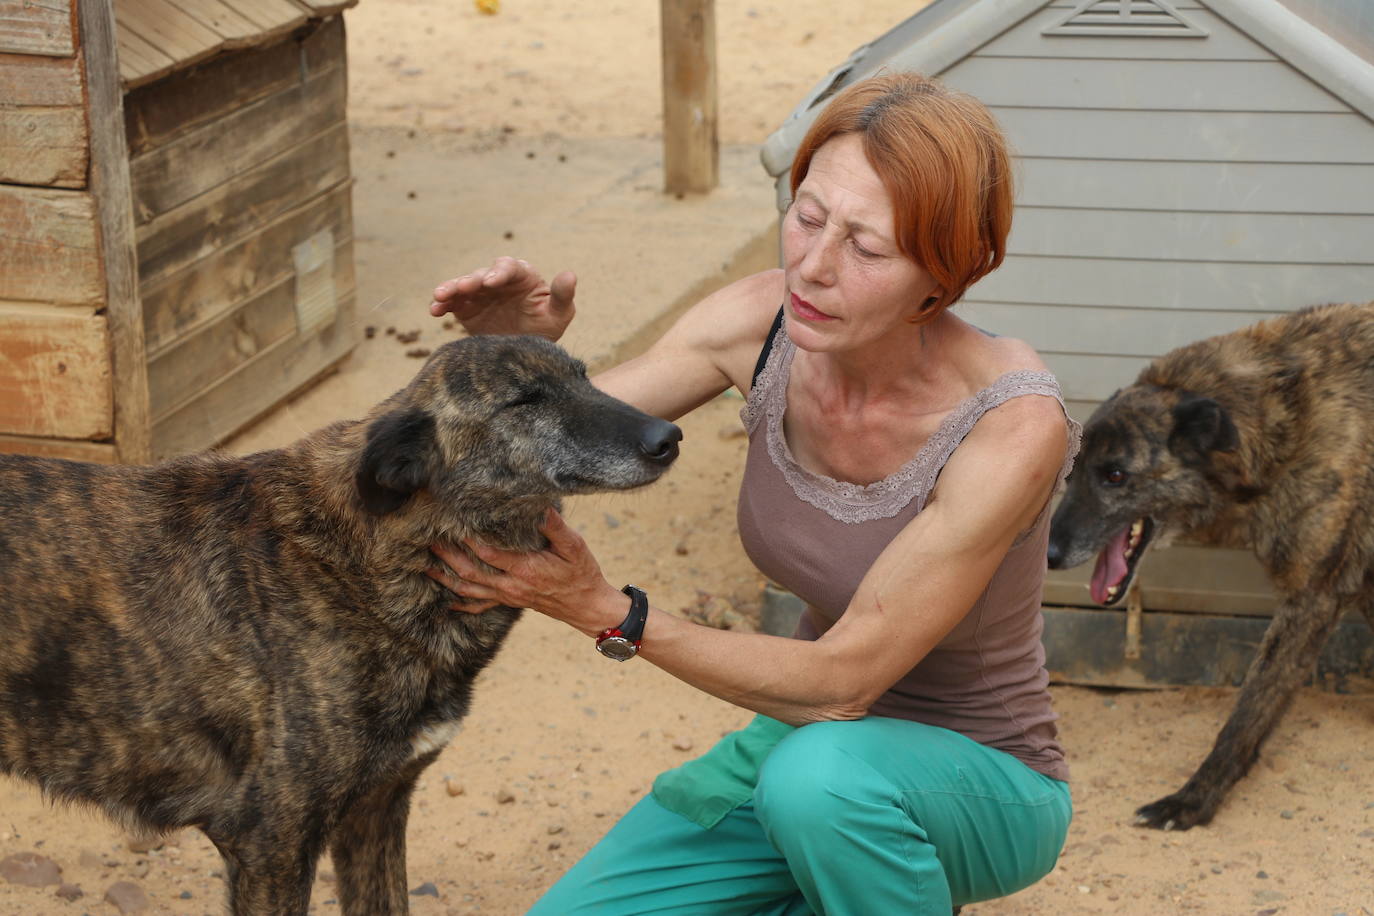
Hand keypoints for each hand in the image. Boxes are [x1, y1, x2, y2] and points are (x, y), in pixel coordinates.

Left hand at [427, 509, 623, 635]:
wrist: (586, 606)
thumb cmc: (582, 573)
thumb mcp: (574, 546)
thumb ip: (555, 527)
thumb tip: (539, 507)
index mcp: (524, 569)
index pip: (488, 553)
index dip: (468, 539)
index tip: (452, 522)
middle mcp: (511, 586)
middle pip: (470, 572)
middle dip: (447, 557)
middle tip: (429, 541)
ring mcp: (508, 596)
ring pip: (469, 590)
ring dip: (446, 578)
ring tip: (426, 566)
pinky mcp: (509, 601)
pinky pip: (480, 605)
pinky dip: (462, 604)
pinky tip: (448, 601)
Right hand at [429, 257, 575, 340]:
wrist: (527, 350)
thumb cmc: (547, 327)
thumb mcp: (559, 314)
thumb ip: (562, 295)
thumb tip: (570, 275)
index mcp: (522, 276)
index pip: (510, 268)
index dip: (500, 272)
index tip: (492, 281)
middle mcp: (498, 280)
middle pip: (482, 275)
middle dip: (471, 280)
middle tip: (463, 288)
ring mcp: (479, 293)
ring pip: (462, 286)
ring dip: (451, 289)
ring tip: (440, 296)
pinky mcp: (465, 308)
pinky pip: (451, 304)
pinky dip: (442, 305)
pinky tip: (434, 310)